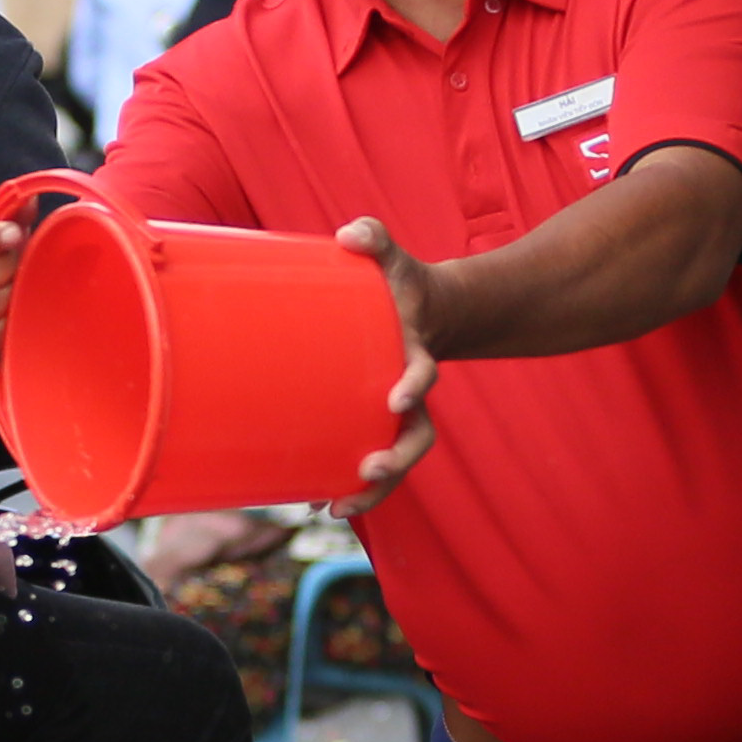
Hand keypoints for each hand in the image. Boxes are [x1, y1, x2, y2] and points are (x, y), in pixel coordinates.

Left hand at [333, 217, 443, 519]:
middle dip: (397, 460)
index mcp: (414, 356)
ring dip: (373, 490)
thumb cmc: (399, 283)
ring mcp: (395, 417)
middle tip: (371, 469)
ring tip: (339, 508)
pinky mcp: (374, 426)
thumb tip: (350, 233)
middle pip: (416, 438)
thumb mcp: (393, 257)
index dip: (413, 388)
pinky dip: (348, 486)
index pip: (421, 376)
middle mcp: (410, 395)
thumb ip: (375, 238)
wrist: (419, 309)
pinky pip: (367, 463)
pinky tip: (320, 502)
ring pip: (394, 462)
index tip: (397, 400)